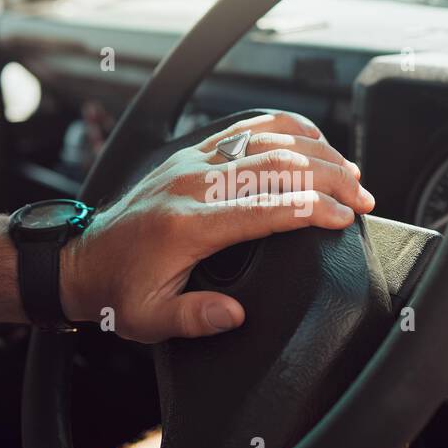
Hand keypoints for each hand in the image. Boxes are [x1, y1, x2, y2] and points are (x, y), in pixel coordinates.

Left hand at [59, 111, 374, 342]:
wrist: (83, 259)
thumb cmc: (119, 291)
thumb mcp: (149, 320)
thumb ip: (195, 318)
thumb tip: (235, 315)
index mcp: (187, 224)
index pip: (265, 208)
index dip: (312, 209)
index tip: (346, 218)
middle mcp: (193, 183)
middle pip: (276, 166)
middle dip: (329, 178)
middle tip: (364, 197)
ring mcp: (194, 162)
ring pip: (266, 140)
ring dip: (316, 152)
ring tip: (351, 172)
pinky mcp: (194, 154)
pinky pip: (246, 128)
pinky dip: (285, 128)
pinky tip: (313, 139)